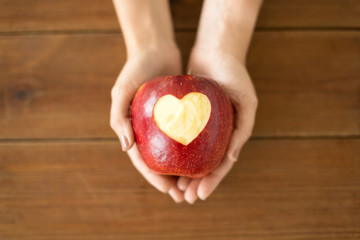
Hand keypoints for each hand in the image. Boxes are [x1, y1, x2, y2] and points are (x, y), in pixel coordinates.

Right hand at [110, 45, 185, 202]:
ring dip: (183, 170)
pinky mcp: (178, 115)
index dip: (155, 178)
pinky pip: (186, 136)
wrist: (154, 48)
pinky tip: (205, 158)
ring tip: (197, 182)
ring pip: (174, 153)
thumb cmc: (136, 67)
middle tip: (185, 195)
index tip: (169, 190)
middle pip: (160, 162)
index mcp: (133, 130)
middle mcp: (149, 130)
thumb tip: (126, 148)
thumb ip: (119, 117)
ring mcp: (164, 124)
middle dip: (171, 181)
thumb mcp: (122, 89)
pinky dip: (192, 149)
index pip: (143, 161)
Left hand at [177, 47, 257, 203]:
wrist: (216, 50)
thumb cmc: (234, 74)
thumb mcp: (247, 102)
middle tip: (184, 198)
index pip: (222, 165)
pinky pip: (182, 138)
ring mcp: (203, 126)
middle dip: (197, 183)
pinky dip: (176, 152)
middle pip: (206, 164)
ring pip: (193, 155)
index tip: (200, 196)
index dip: (212, 182)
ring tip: (175, 187)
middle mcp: (217, 133)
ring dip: (185, 173)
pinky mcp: (189, 116)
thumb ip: (243, 130)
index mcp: (232, 134)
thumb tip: (232, 159)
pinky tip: (166, 162)